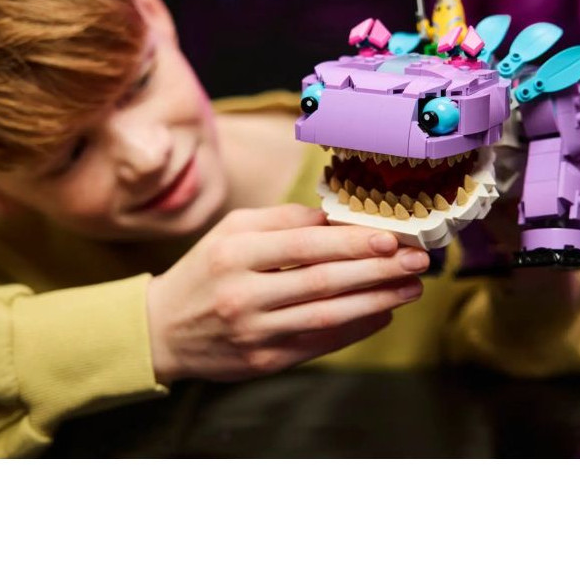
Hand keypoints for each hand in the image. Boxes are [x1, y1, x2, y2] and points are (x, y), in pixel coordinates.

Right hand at [145, 204, 427, 384]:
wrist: (163, 331)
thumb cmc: (204, 272)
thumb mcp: (230, 232)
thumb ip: (281, 220)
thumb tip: (336, 216)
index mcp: (234, 254)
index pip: (304, 247)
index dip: (352, 243)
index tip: (391, 238)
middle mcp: (243, 295)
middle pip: (323, 282)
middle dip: (377, 271)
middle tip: (417, 261)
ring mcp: (254, 333)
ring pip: (327, 317)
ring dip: (376, 301)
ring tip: (410, 287)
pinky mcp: (263, 362)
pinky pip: (319, 345)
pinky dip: (355, 329)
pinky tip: (381, 313)